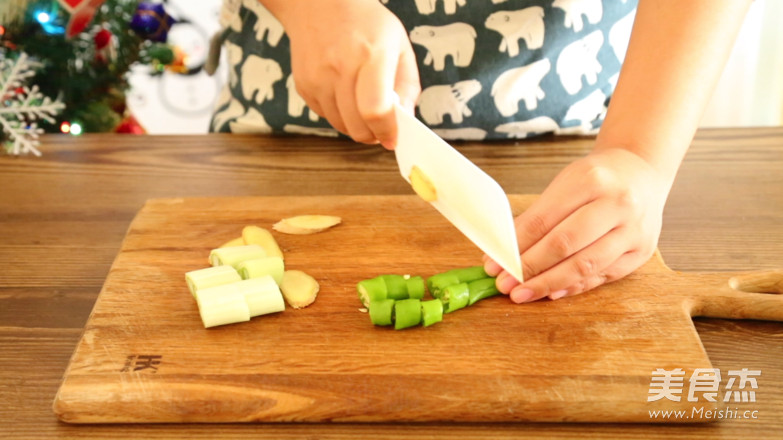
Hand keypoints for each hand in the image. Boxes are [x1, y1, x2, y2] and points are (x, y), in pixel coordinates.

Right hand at [271, 0, 420, 148]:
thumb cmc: (365, 23)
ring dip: (356, 126)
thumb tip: (406, 118)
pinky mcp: (304, 86)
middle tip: (381, 127)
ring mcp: (318, 79)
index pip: (376, 110)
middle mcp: (340, 69)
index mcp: (371, 56)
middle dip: (373, 134)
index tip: (393, 137)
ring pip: (341, 126)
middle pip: (357, 126)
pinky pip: (325, 116)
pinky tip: (345, 94)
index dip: (386, 131)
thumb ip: (408, 84)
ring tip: (363, 106)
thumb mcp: (399, 44)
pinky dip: (339, 115)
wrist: (318, 4)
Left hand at [484, 148, 670, 302]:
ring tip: (523, 293)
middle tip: (504, 283)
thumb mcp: (566, 183)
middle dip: (529, 268)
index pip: (544, 219)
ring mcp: (633, 230)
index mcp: (591, 180)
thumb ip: (538, 216)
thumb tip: (505, 252)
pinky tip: (552, 293)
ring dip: (549, 284)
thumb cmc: (597, 179)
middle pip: (565, 244)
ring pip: (585, 265)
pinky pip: (602, 276)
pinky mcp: (641, 252)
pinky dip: (574, 287)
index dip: (516, 246)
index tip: (493, 263)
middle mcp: (617, 205)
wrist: (642, 174)